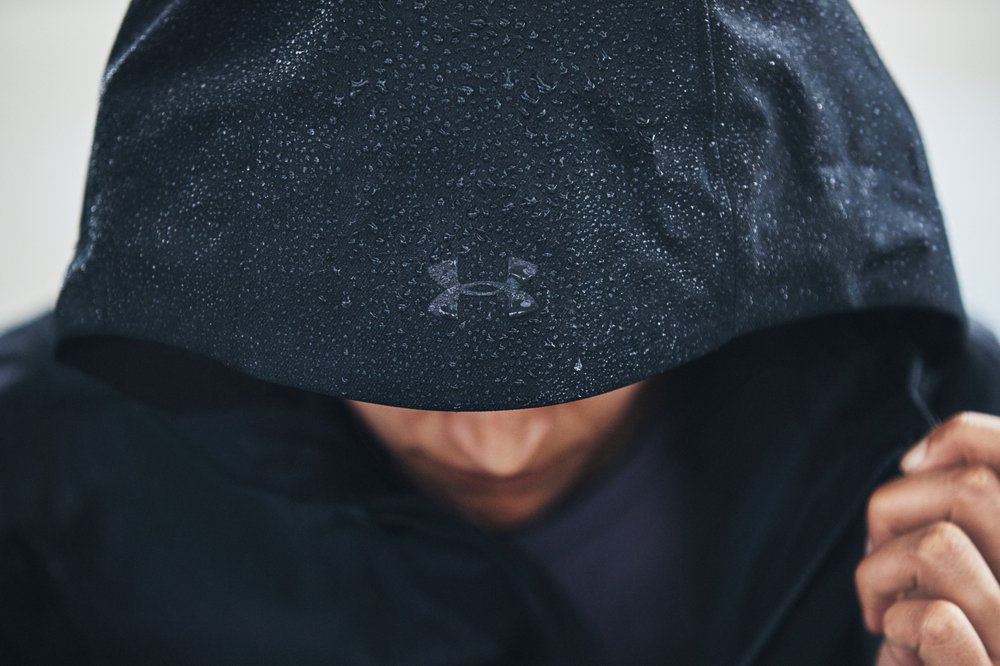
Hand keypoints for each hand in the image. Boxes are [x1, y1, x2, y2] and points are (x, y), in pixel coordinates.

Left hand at [856, 412, 999, 665]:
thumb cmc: (949, 652)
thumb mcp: (968, 583)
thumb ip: (969, 526)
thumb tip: (923, 455)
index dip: (965, 435)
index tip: (915, 458)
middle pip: (975, 490)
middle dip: (894, 506)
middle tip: (875, 553)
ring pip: (939, 545)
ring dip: (881, 572)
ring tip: (883, 614)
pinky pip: (931, 619)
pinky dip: (894, 626)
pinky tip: (898, 652)